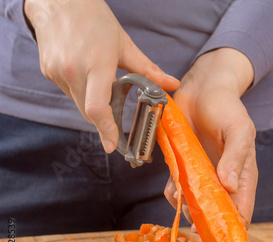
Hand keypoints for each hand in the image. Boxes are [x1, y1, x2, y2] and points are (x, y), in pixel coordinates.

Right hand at [24, 0, 179, 152]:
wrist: (59, 0)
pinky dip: (82, 94)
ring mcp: (58, 72)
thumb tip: (172, 85)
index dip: (106, 130)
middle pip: (90, 111)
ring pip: (79, 104)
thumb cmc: (94, 18)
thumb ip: (148, 70)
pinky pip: (70, 93)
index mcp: (96, 64)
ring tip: (103, 89)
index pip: (98, 107)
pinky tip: (88, 78)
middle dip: (104, 123)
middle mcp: (74, 70)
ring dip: (94, 106)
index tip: (113, 145)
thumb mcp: (124, 44)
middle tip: (116, 132)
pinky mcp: (49, 72)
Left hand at [164, 48, 257, 229]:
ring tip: (182, 202)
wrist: (203, 86)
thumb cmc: (227, 107)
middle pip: (217, 213)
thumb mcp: (238, 129)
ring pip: (195, 204)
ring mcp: (202, 174)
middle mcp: (223, 179)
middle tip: (195, 220)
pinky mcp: (184, 165)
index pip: (243, 210)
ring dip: (187, 209)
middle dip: (206, 221)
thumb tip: (230, 187)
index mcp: (242, 174)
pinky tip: (173, 190)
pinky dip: (173, 193)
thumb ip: (236, 157)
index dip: (234, 228)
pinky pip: (176, 188)